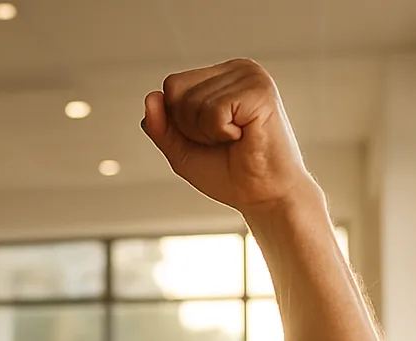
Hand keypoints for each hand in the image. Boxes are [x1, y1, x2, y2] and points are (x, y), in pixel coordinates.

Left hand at [142, 59, 314, 215]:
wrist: (264, 196)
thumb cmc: (230, 174)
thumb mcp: (182, 150)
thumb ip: (162, 126)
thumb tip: (151, 97)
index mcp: (221, 76)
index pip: (172, 85)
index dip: (179, 121)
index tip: (209, 137)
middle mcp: (236, 69)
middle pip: (176, 90)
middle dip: (190, 127)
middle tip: (224, 140)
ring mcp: (250, 76)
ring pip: (192, 102)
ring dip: (207, 133)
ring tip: (236, 138)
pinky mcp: (260, 90)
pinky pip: (214, 110)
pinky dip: (221, 133)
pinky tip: (244, 135)